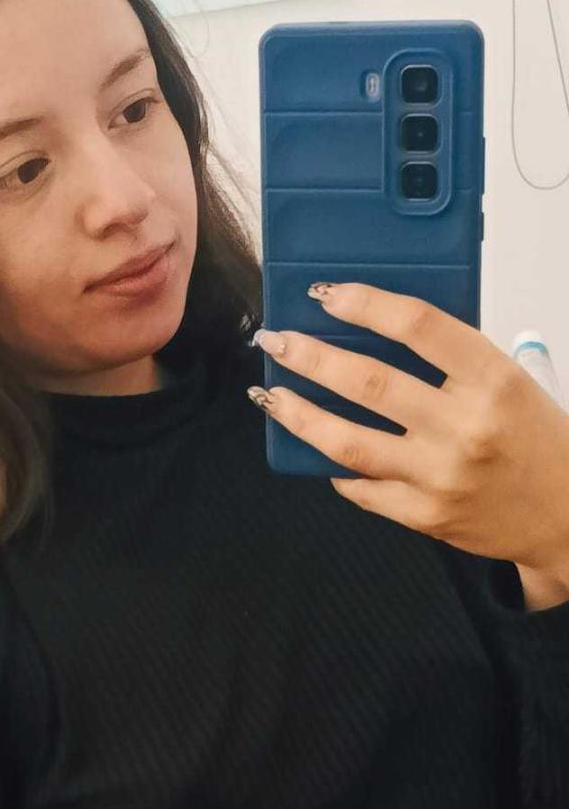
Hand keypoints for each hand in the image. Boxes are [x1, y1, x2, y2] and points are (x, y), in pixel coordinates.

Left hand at [249, 281, 568, 583]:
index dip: (364, 304)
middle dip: (309, 357)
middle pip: (367, 383)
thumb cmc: (536, 439)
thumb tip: (373, 324)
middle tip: (275, 341)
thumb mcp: (509, 382)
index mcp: (493, 379)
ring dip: (299, 414)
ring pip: (348, 440)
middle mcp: (464, 426)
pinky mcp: (425, 515)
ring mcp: (441, 475)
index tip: (324, 294)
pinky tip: (315, 447)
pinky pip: (361, 487)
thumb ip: (452, 358)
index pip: (417, 325)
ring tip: (271, 394)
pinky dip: (332, 466)